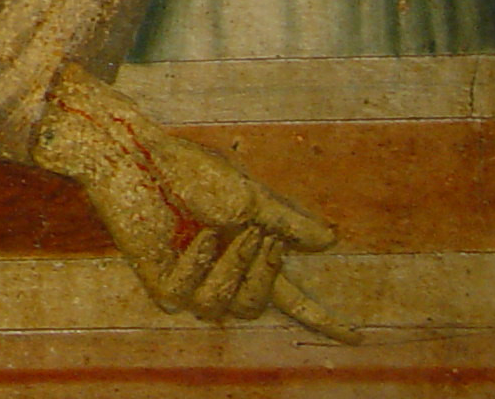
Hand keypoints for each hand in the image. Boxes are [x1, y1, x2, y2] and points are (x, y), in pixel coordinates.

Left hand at [35, 72, 346, 335]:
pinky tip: (195, 236)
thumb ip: (286, 221)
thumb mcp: (248, 194)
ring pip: (226, 307)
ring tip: (218, 228)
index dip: (322, 318)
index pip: (290, 298)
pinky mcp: (159, 283)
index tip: (358, 337)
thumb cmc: (189, 169)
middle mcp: (218, 274)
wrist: (136, 158)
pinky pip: (188, 295)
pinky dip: (197, 263)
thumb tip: (331, 242)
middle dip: (264, 271)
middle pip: (258, 305)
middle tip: (258, 232)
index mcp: (246, 255)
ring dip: (232, 266)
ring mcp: (188, 282)